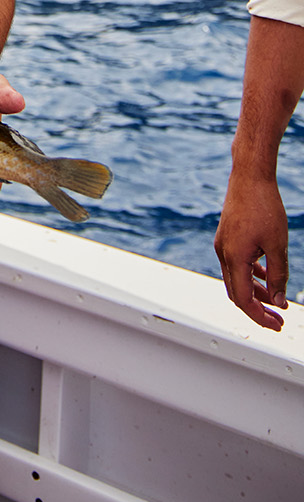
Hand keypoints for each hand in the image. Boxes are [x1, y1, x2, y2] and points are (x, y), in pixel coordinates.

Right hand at [215, 170, 289, 330]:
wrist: (250, 176)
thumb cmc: (264, 205)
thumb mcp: (278, 245)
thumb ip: (278, 276)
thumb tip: (278, 301)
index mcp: (234, 257)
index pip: (244, 299)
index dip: (260, 317)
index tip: (278, 325)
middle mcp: (224, 253)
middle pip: (237, 293)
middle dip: (258, 309)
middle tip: (278, 320)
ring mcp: (223, 244)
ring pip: (237, 279)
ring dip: (255, 293)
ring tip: (276, 302)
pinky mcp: (227, 237)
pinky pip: (236, 264)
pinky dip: (251, 276)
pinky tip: (266, 277)